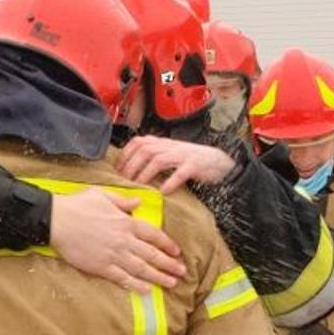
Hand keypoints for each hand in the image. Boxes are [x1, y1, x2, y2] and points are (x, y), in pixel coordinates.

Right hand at [50, 189, 184, 292]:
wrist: (56, 220)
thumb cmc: (77, 205)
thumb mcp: (102, 195)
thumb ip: (122, 201)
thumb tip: (137, 202)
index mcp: (126, 222)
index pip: (154, 235)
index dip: (167, 244)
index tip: (177, 252)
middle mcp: (124, 240)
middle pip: (152, 254)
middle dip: (169, 264)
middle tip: (182, 272)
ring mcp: (113, 255)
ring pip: (141, 268)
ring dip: (158, 277)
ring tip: (171, 283)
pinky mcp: (100, 266)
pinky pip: (122, 278)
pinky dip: (135, 285)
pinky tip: (146, 290)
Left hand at [118, 136, 234, 192]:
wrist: (217, 161)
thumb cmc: (187, 160)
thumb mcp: (166, 153)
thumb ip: (149, 157)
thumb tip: (124, 169)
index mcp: (160, 142)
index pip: (137, 142)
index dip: (124, 155)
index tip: (116, 170)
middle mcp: (170, 146)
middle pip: (144, 150)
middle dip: (131, 166)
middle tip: (124, 181)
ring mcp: (182, 155)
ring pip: (159, 160)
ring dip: (145, 174)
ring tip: (138, 186)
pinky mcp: (194, 166)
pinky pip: (180, 173)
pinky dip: (170, 182)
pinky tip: (162, 191)